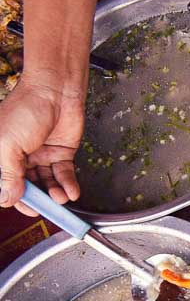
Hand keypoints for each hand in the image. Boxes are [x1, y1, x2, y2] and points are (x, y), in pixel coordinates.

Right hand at [0, 79, 83, 216]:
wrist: (55, 91)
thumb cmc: (25, 110)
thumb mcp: (8, 145)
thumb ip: (8, 174)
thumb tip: (6, 198)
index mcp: (1, 154)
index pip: (6, 183)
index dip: (16, 198)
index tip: (28, 209)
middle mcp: (20, 157)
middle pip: (28, 186)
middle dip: (39, 198)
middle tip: (48, 207)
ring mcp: (41, 156)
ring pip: (47, 183)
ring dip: (54, 193)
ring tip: (61, 198)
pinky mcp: (60, 153)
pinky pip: (63, 175)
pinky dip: (68, 185)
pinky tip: (71, 193)